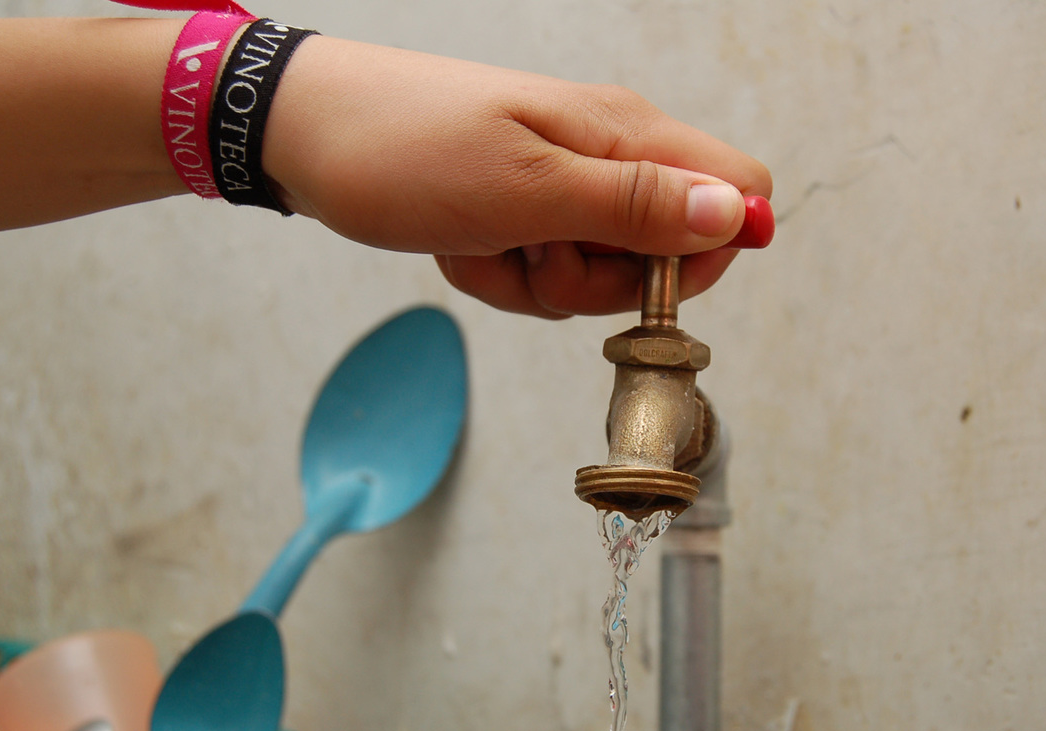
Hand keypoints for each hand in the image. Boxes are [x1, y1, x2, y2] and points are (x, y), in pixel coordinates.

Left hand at [263, 37, 772, 317]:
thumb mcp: (526, 191)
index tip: (629, 272)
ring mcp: (567, 184)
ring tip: (487, 242)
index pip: (737, 195)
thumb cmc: (405, 150)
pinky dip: (505, 275)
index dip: (702, 254)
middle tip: (534, 252)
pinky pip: (547, 270)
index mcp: (625, 135)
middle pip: (667, 253)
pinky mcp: (528, 208)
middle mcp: (608, 155)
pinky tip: (467, 244)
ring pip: (601, 273)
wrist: (306, 132)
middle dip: (601, 282)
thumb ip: (637, 207)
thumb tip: (739, 216)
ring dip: (541, 281)